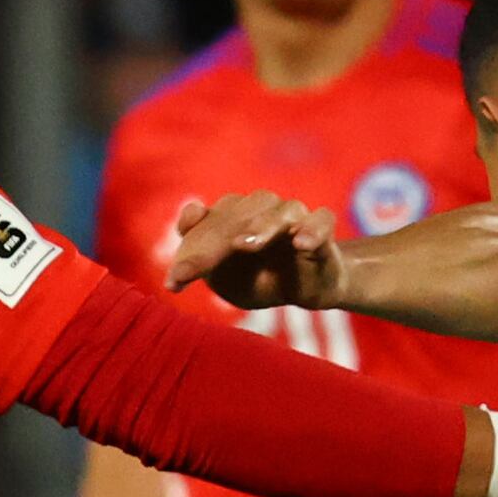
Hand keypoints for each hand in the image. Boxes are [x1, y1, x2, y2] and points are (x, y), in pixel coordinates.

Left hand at [163, 191, 344, 312]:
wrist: (306, 287)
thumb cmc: (258, 279)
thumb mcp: (224, 278)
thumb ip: (201, 260)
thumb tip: (182, 241)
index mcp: (230, 217)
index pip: (206, 226)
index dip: (190, 251)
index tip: (176, 280)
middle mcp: (259, 209)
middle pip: (236, 215)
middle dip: (215, 242)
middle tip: (199, 267)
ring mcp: (292, 216)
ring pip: (279, 211)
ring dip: (262, 225)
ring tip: (245, 245)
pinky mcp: (321, 228)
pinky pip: (321, 221)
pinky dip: (312, 229)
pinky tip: (301, 243)